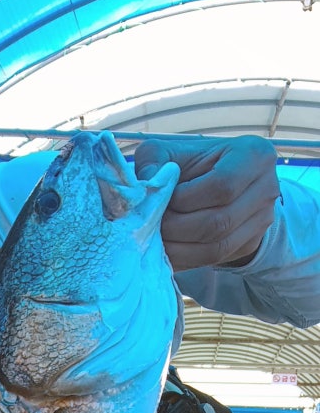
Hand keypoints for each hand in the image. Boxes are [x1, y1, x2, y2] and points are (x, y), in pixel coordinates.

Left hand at [133, 135, 279, 271]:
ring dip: (179, 250)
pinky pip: (215, 259)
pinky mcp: (250, 244)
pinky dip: (185, 260)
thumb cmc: (193, 164)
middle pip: (219, 222)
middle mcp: (266, 189)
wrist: (220, 183)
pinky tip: (166, 253)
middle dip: (177, 229)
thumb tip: (146, 185)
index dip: (185, 200)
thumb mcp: (172, 151)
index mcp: (253, 155)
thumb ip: (154, 160)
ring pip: (217, 247)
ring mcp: (262, 220)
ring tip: (155, 242)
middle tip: (150, 228)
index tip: (161, 201)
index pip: (222, 186)